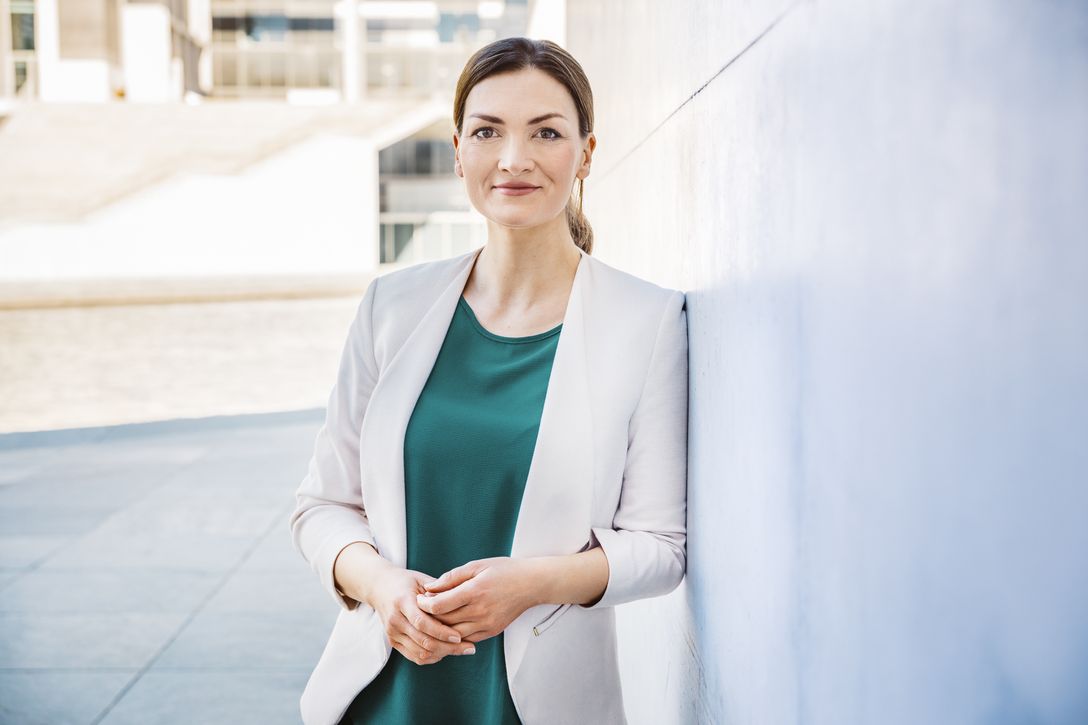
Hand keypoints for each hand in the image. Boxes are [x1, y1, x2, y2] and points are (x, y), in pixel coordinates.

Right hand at [364, 563, 478, 665]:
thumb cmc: (406, 581)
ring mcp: (392, 633)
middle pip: (423, 641)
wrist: (380, 587)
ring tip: (462, 650)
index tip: (460, 636)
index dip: (442, 632)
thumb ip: (440, 591)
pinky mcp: (393, 642)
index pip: (422, 623)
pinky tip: (446, 651)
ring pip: (420, 653)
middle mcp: (395, 620)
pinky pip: (415, 657)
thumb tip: (463, 602)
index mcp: (402, 602)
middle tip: (469, 648)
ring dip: (443, 654)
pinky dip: (432, 657)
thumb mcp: (422, 579)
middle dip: (448, 647)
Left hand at [416, 557, 539, 642]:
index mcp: (475, 591)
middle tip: (420, 609)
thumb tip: (429, 588)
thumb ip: (451, 577)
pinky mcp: (491, 632)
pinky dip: (454, 635)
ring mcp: (487, 624)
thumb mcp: (476, 565)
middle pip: (444, 622)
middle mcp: (480, 611)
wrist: (531, 584)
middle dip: (428, 617)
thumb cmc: (504, 570)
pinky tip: (448, 626)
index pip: (440, 606)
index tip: (419, 598)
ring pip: (453, 635)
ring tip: (432, 619)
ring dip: (439, 629)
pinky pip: (466, 639)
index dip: (424, 604)